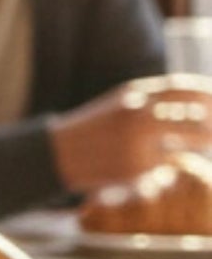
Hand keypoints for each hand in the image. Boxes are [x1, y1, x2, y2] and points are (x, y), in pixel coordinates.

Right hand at [49, 74, 211, 192]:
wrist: (62, 152)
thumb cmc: (98, 126)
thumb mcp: (122, 104)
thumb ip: (156, 101)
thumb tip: (203, 105)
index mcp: (134, 94)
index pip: (185, 90)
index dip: (208, 95)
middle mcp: (139, 116)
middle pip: (197, 119)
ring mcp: (139, 143)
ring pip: (188, 144)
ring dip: (201, 145)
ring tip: (199, 145)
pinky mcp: (138, 168)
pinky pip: (168, 165)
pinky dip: (167, 163)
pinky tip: (148, 162)